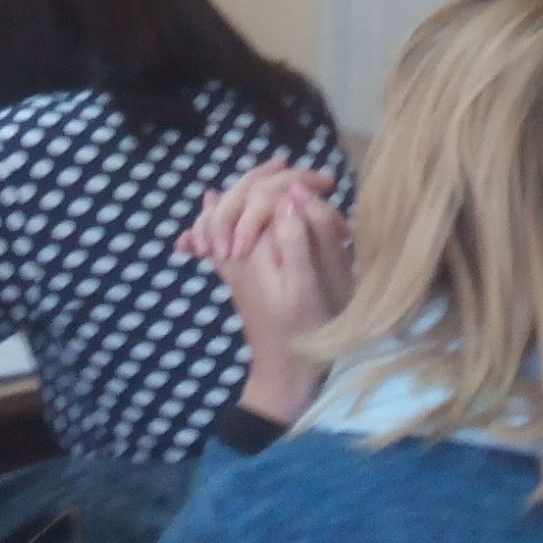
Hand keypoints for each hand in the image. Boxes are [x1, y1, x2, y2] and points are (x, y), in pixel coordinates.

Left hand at [181, 161, 353, 421]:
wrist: (284, 372)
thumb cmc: (302, 331)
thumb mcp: (306, 286)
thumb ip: (299, 238)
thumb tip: (293, 194)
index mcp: (253, 247)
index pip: (265, 191)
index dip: (299, 180)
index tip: (330, 184)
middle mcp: (235, 246)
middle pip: (246, 193)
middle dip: (279, 178)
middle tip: (322, 179)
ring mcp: (231, 258)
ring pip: (231, 207)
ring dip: (256, 186)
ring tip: (281, 170)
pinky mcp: (235, 270)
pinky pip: (216, 230)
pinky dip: (217, 212)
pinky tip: (211, 200)